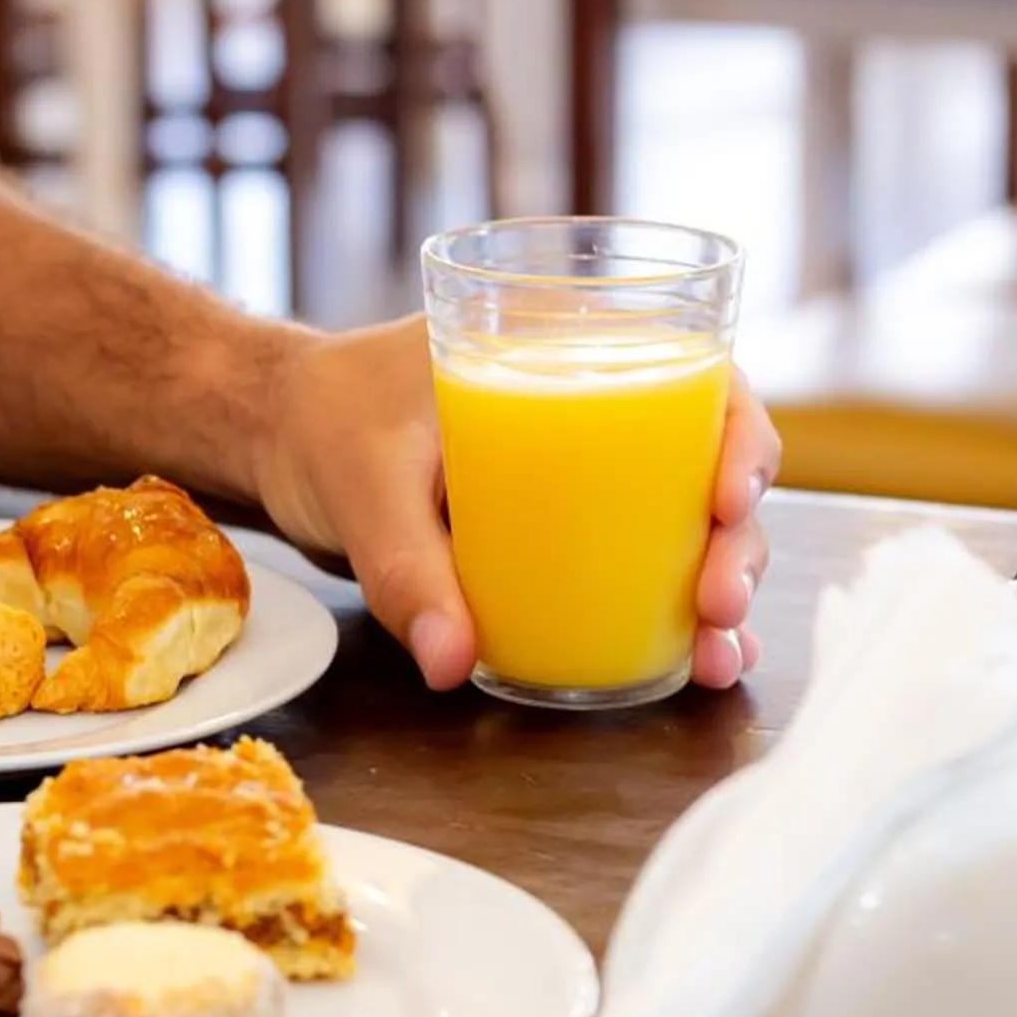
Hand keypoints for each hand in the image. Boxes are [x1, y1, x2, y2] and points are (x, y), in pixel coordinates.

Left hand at [254, 319, 781, 691]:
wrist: (277, 441)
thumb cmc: (324, 421)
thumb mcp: (362, 484)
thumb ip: (405, 569)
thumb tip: (455, 663)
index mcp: (570, 351)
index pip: (696, 379)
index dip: (739, 439)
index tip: (728, 502)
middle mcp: (598, 409)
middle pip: (708, 467)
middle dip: (736, 542)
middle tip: (719, 607)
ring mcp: (585, 479)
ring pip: (687, 527)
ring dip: (717, 590)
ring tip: (717, 658)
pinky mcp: (561, 534)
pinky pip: (637, 569)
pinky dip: (673, 616)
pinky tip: (696, 665)